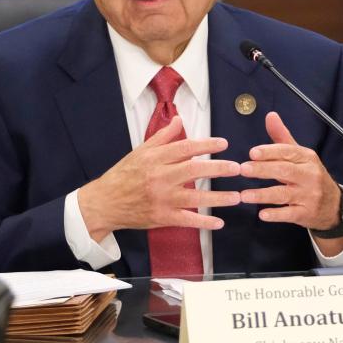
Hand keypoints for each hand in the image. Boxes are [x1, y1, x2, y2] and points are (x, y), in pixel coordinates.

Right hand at [78, 116, 240, 240]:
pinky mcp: (161, 217)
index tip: (223, 143)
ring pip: (194, 198)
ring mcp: (161, 199)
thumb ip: (163, 137)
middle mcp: (159, 177)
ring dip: (218, 198)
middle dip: (218, 168)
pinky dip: (203, 222)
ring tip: (237, 196)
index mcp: (155, 159)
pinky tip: (219, 222)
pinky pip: (186, 220)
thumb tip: (179, 119)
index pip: (185, 148)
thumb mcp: (140, 151)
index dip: (206, 144)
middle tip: (237, 168)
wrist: (104, 203)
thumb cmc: (123, 175)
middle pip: (194, 170)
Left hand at [239, 112, 342, 254]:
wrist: (333, 205)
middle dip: (263, 170)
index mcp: (307, 158)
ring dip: (262, 194)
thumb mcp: (301, 156)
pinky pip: (289, 214)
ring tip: (244, 195)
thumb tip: (270, 116)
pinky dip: (275, 214)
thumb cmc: (311, 176)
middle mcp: (309, 175)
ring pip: (284, 194)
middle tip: (243, 169)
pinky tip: (262, 214)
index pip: (288, 152)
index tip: (252, 153)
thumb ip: (282, 137)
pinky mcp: (306, 213)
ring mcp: (309, 195)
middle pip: (285, 171)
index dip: (270, 152)